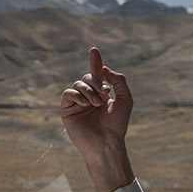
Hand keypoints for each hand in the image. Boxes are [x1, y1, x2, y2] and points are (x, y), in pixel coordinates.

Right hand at [60, 47, 134, 191]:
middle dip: (96, 81)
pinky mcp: (67, 110)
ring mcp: (77, 103)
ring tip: (96, 104)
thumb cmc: (117, 124)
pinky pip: (68, 93)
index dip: (95, 61)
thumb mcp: (125, 99)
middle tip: (105, 93)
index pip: (97, 74)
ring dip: (89, 91)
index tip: (94, 50)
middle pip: (87, 76)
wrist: (106, 142)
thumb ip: (119, 80)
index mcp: (101, 94)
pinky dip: (77, 95)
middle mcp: (88, 96)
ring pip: (78, 84)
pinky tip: (85, 104)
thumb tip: (104, 69)